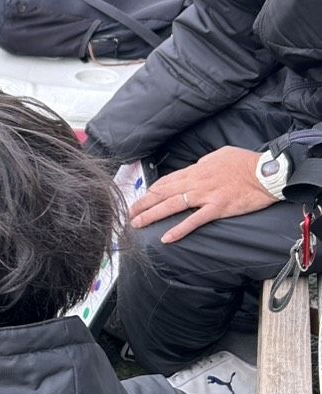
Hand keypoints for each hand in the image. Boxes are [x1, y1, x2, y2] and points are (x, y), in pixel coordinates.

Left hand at [130, 147, 275, 242]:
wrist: (266, 172)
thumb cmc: (246, 162)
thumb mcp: (220, 155)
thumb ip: (204, 163)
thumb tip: (195, 167)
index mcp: (196, 169)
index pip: (166, 181)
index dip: (150, 191)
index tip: (139, 199)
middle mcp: (196, 182)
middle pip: (163, 193)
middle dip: (143, 203)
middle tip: (128, 213)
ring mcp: (206, 195)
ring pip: (172, 205)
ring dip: (152, 215)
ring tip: (137, 224)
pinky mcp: (218, 208)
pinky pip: (194, 220)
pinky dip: (179, 229)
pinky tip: (166, 238)